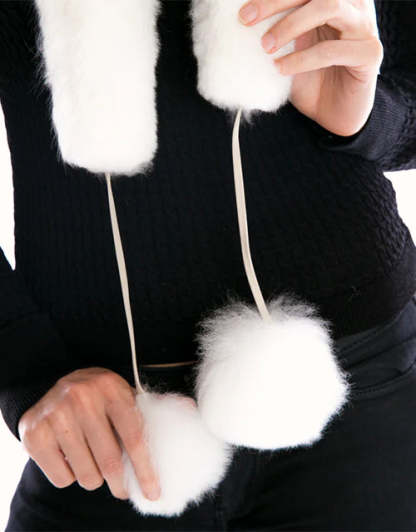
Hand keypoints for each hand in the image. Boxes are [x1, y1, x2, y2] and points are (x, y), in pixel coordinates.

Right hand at [18, 367, 159, 500]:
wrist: (51, 386)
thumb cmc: (98, 398)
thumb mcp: (121, 395)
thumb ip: (145, 415)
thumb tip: (179, 432)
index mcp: (110, 386)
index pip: (133, 435)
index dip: (145, 469)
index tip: (153, 492)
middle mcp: (81, 397)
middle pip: (109, 461)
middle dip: (120, 483)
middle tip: (122, 489)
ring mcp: (55, 414)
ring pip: (86, 475)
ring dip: (94, 477)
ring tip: (92, 460)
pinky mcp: (34, 433)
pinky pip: (62, 479)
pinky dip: (70, 476)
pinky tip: (69, 456)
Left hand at [239, 0, 383, 135]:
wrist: (334, 116)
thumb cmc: (310, 81)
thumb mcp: (287, 51)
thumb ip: (274, 31)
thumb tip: (243, 17)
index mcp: (331, 1)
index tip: (243, 12)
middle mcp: (352, 6)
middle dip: (276, 0)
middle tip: (246, 20)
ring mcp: (364, 27)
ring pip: (329, 6)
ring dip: (291, 24)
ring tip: (266, 47)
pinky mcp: (369, 54)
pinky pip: (332, 50)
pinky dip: (302, 59)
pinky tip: (281, 69)